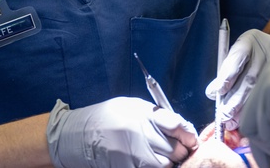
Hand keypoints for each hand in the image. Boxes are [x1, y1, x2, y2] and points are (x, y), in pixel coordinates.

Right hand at [47, 97, 197, 167]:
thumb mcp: (132, 107)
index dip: (188, 134)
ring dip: (169, 163)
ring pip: (164, 164)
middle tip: (182, 150)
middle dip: (182, 151)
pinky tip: (150, 162)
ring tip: (165, 157)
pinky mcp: (126, 167)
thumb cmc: (107, 118)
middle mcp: (139, 133)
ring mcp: (132, 153)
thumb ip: (155, 115)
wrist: (78, 135)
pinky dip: (154, 167)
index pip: (176, 125)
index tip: (192, 139)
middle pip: (174, 149)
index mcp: (142, 114)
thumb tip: (179, 127)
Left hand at [205, 30, 269, 129]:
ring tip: (232, 121)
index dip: (228, 75)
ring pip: (261, 89)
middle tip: (223, 115)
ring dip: (245, 108)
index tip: (219, 92)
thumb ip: (225, 71)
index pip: (238, 57)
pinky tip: (249, 118)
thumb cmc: (248, 53)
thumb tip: (213, 93)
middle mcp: (265, 49)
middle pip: (250, 77)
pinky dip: (257, 108)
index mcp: (248, 41)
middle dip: (235, 100)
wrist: (269, 46)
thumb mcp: (235, 55)